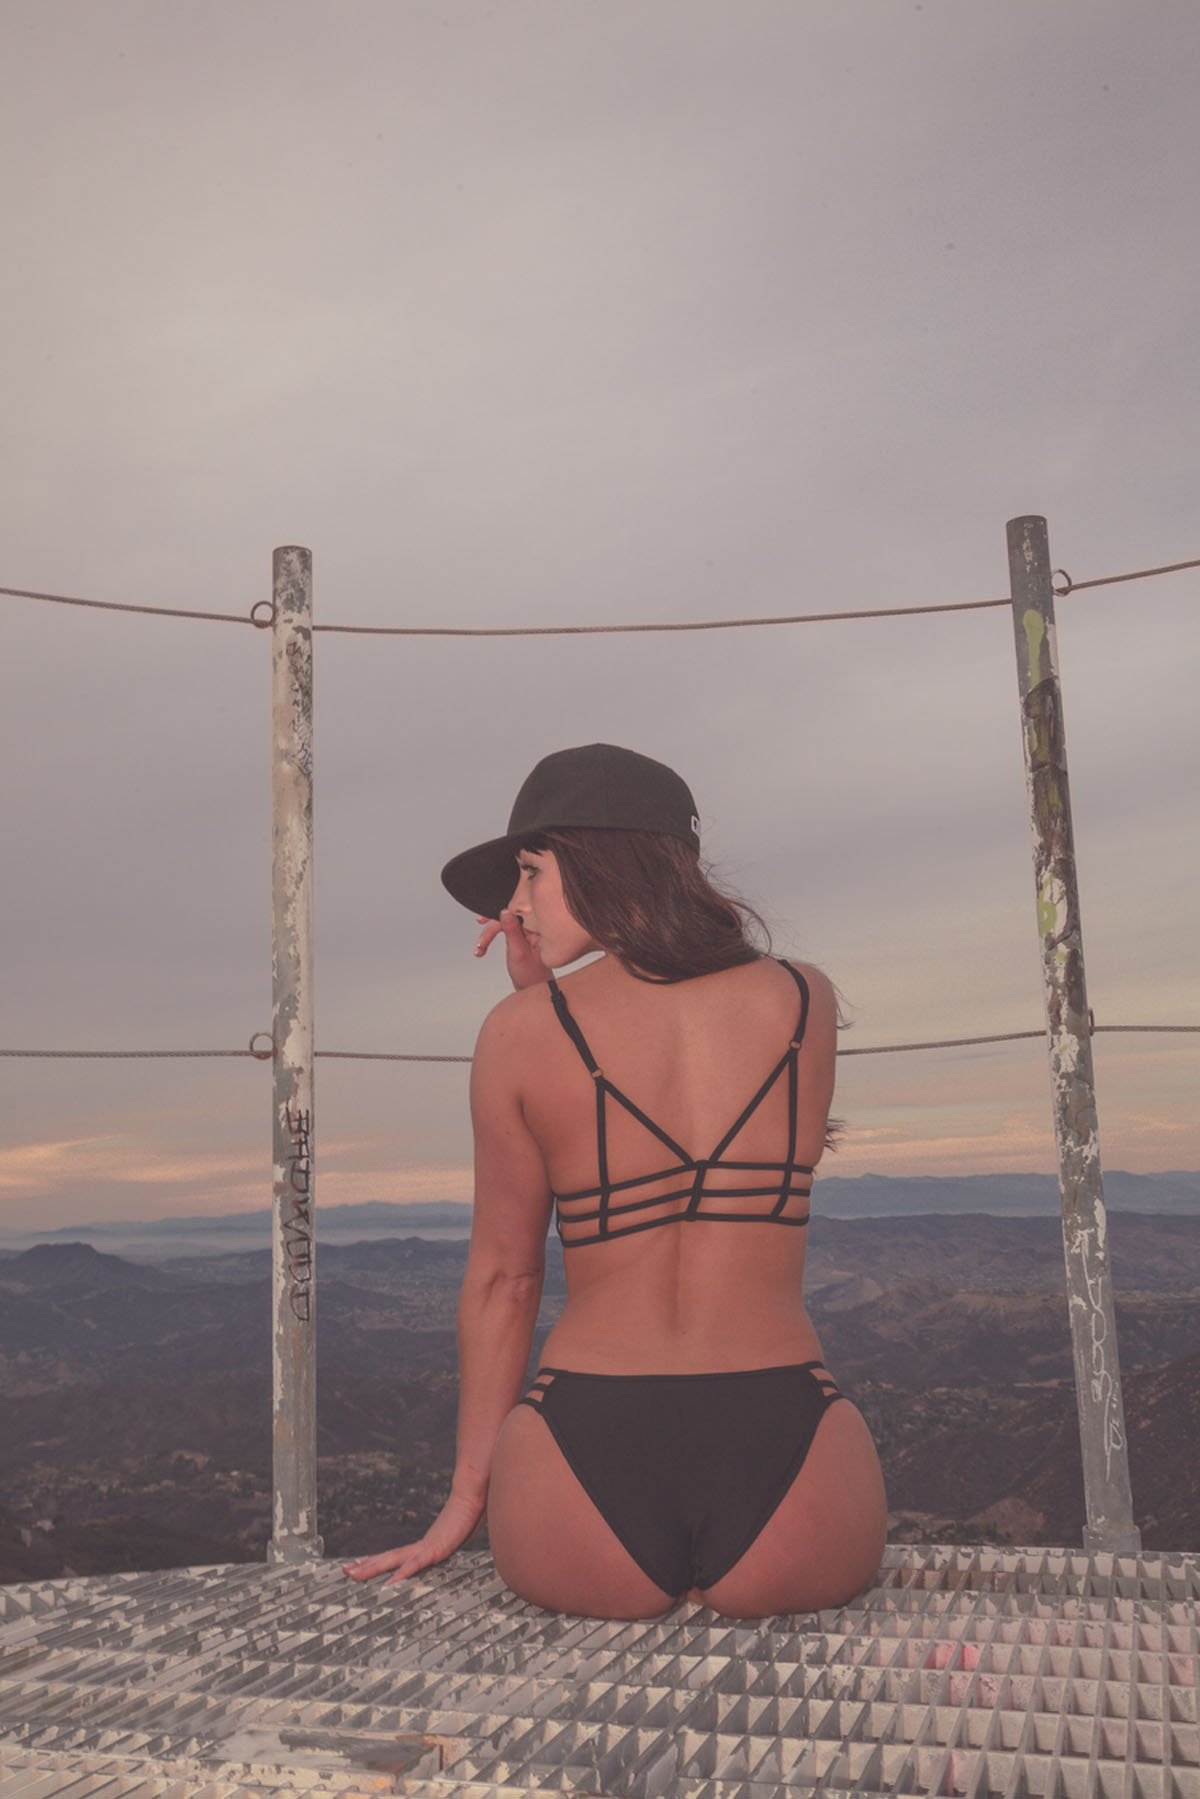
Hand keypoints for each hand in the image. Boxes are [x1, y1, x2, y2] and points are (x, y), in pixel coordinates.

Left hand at [342, 1489, 484, 1586]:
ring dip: (373, 1567)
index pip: (394, 1557)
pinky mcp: (437, 1549)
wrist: (473, 1496)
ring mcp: (426, 1547)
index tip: (358, 1568)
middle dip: (366, 1566)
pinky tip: (391, 1581)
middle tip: (345, 1572)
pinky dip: (403, 1573)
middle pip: (387, 1558)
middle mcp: (419, 1547)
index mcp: (422, 1547)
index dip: (376, 1563)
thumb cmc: (467, 1516)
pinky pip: (416, 1563)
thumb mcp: (457, 1538)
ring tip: (355, 1574)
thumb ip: (450, 1545)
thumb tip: (448, 1547)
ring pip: (394, 1560)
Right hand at [473, 909, 549, 989]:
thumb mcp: (519, 951)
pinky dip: (492, 935)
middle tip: (481, 942)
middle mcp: (532, 926)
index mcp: (537, 927)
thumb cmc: (531, 974)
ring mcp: (526, 930)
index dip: (497, 916)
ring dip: (488, 934)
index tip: (483, 921)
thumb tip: (505, 911)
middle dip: (490, 928)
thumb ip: (512, 930)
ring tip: (481, 948)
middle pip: (507, 916)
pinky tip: (485, 945)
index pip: (515, 912)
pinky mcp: (520, 935)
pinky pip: (504, 928)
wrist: (532, 987)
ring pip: (503, 922)